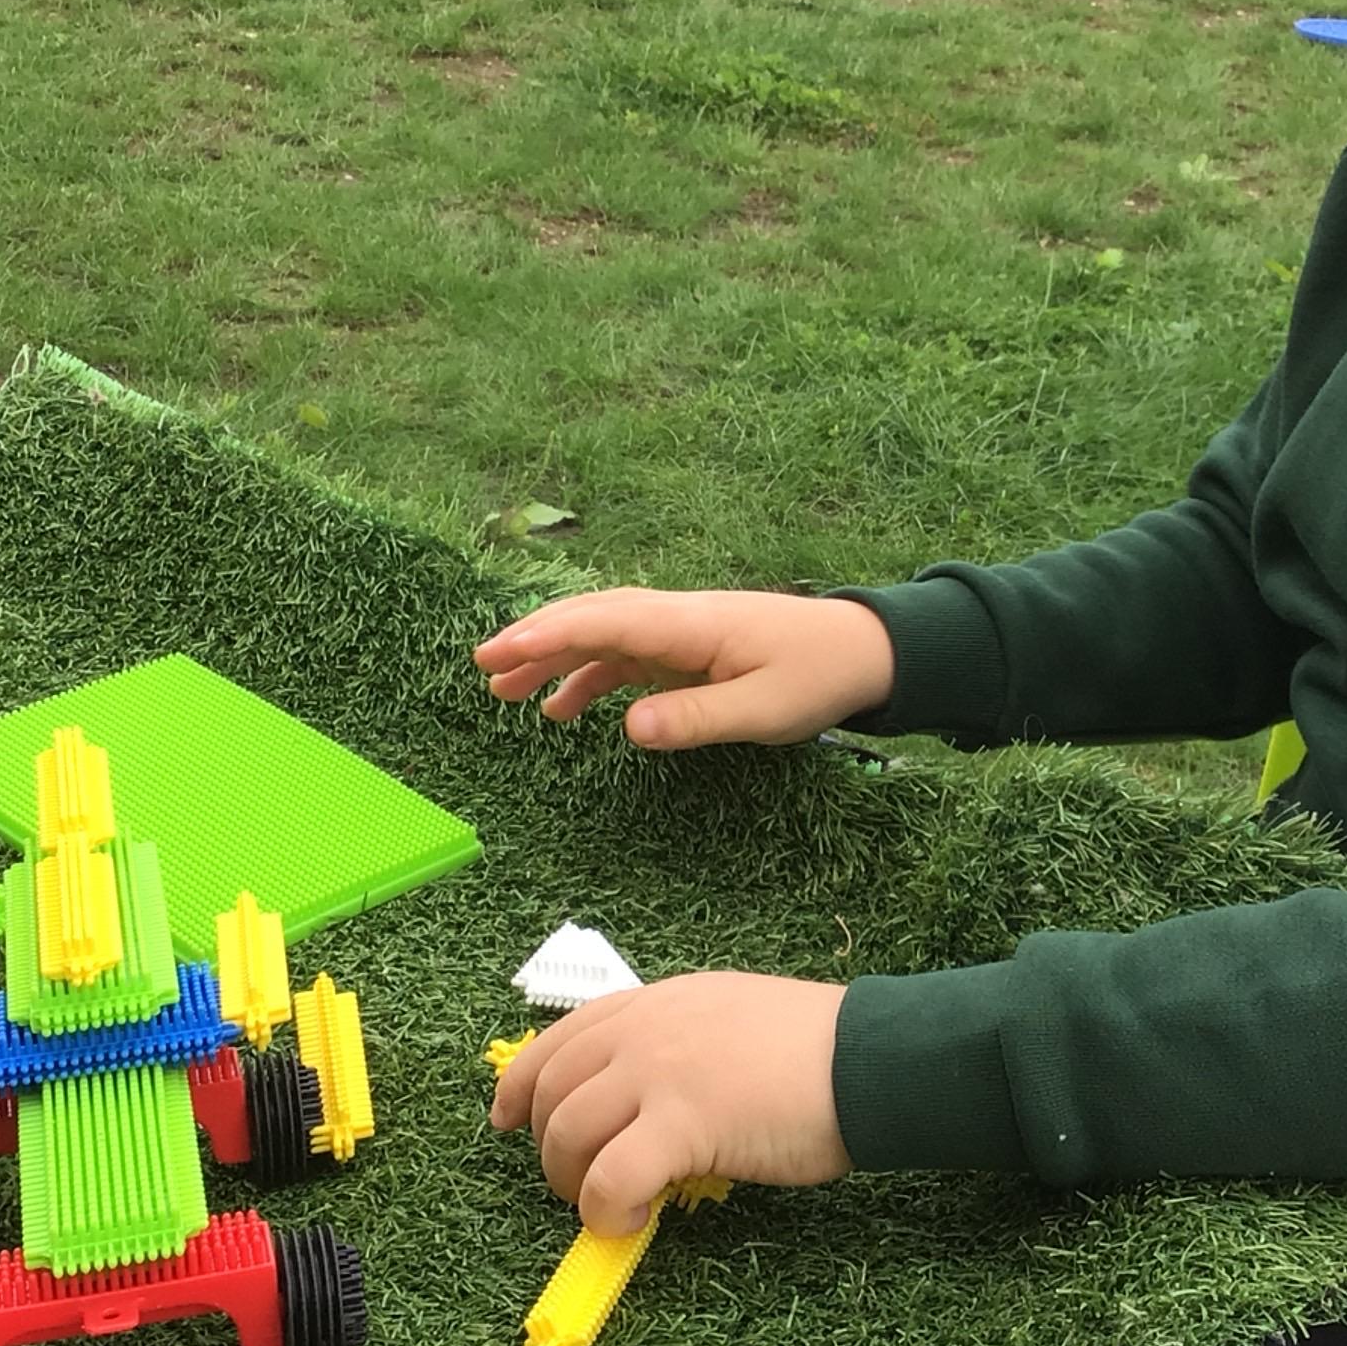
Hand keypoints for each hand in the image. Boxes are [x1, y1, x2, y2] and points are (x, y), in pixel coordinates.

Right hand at [474, 588, 894, 749]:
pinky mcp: (688, 651)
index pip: (605, 621)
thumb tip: (627, 726)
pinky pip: (626, 658)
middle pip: (592, 619)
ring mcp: (680, 633)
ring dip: (554, 659)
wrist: (865, 651)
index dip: (548, 635)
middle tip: (481, 665)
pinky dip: (590, 677)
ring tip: (504, 693)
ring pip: (603, 637)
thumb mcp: (763, 709)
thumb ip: (695, 718)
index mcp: (690, 624)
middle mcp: (677, 619)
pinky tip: (564, 709)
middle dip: (535, 638)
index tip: (499, 652)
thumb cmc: (818, 676)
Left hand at [489, 971, 852, 1234]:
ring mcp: (659, 1073)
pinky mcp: (682, 1123)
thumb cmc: (817, 1050)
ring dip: (573, 1183)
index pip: (560, 1038)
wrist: (870, 1058)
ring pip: (566, 1135)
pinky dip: (606, 1209)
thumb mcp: (729, 1021)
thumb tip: (642, 1106)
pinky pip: (609, 1178)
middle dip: (546, 1148)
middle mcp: (645, 1030)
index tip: (505, 1120)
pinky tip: (632, 1219)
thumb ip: (677, 1048)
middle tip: (574, 1184)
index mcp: (656, 1003)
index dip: (519, 1084)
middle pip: (550, 1091)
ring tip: (610, 1205)